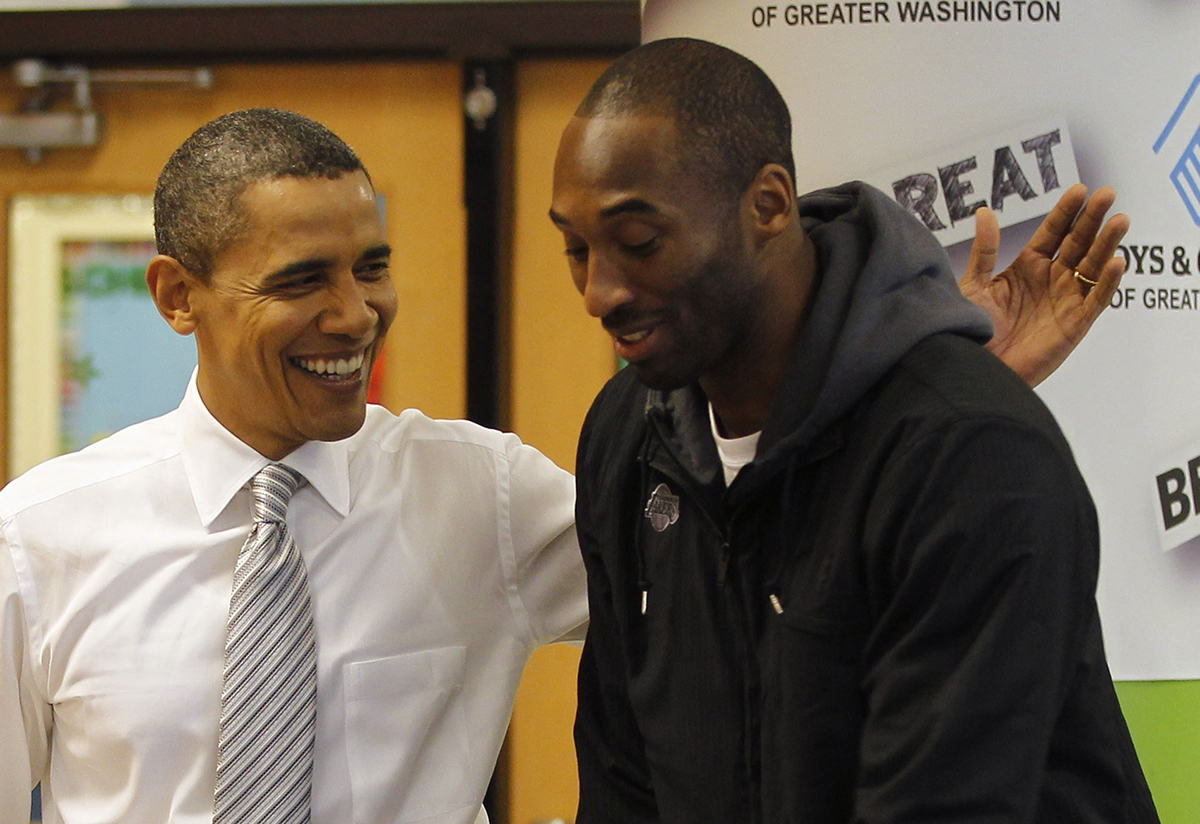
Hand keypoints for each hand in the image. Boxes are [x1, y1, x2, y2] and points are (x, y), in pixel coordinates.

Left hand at [959, 183, 1129, 386]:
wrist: (976, 368)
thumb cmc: (973, 330)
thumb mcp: (975, 285)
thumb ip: (985, 251)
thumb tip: (984, 211)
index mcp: (1028, 267)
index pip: (1053, 232)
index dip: (1067, 212)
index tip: (1080, 189)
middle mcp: (1052, 279)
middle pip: (1078, 243)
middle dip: (1093, 219)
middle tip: (1108, 194)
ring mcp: (1066, 300)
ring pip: (1093, 266)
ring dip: (1107, 244)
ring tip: (1120, 221)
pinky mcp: (1075, 324)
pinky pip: (1097, 300)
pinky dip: (1107, 282)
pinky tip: (1116, 262)